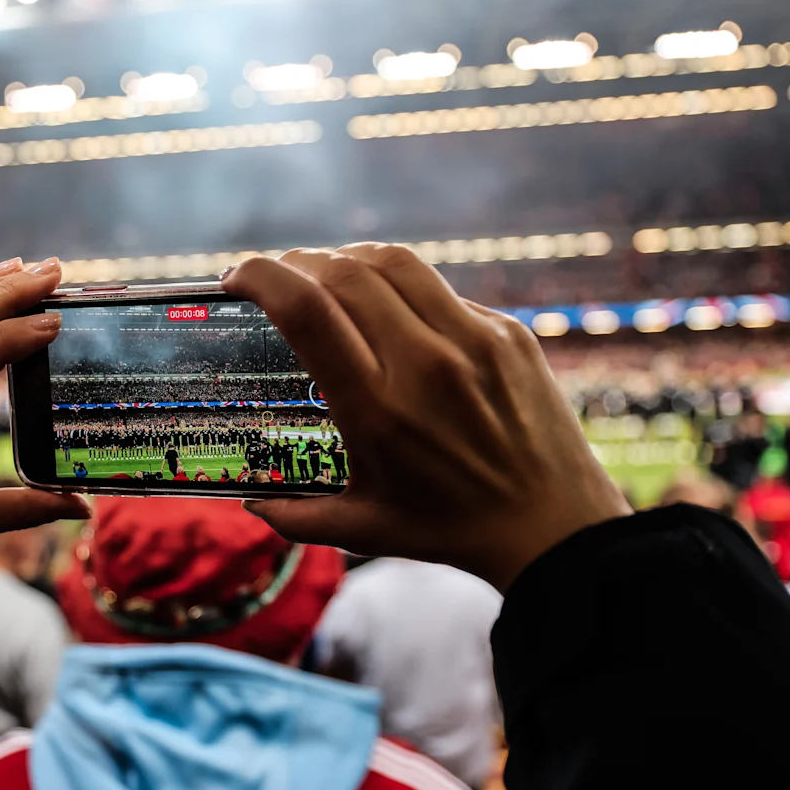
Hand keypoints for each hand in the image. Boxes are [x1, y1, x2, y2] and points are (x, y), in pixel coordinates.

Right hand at [223, 244, 629, 591]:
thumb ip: (295, 516)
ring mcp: (472, 340)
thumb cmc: (450, 530)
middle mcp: (424, 364)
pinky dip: (400, 286)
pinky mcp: (507, 333)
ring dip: (346, 258)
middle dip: (296, 262)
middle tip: (276, 277)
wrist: (553, 528)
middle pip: (343, 272)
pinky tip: (388, 306)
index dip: (262, 277)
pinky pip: (440, 288)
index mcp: (378, 410)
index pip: (307, 311)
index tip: (236, 278)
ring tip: (326, 272)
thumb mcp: (362, 531)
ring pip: (394, 261)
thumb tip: (249, 500)